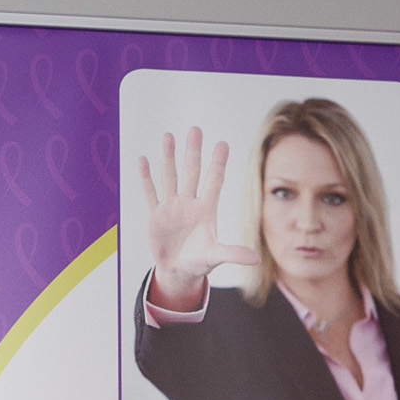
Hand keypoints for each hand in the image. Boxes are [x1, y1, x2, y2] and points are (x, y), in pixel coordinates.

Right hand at [138, 126, 258, 309]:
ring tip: (168, 136)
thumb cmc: (199, 262)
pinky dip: (146, 177)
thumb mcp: (215, 257)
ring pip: (170, 177)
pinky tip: (143, 160)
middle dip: (193, 151)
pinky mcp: (156, 215)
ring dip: (169, 157)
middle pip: (192, 171)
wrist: (177, 270)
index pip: (214, 181)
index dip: (218, 163)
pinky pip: (150, 193)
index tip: (222, 143)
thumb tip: (255, 259)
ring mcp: (171, 207)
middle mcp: (189, 203)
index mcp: (206, 210)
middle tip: (195, 129)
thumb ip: (233, 254)